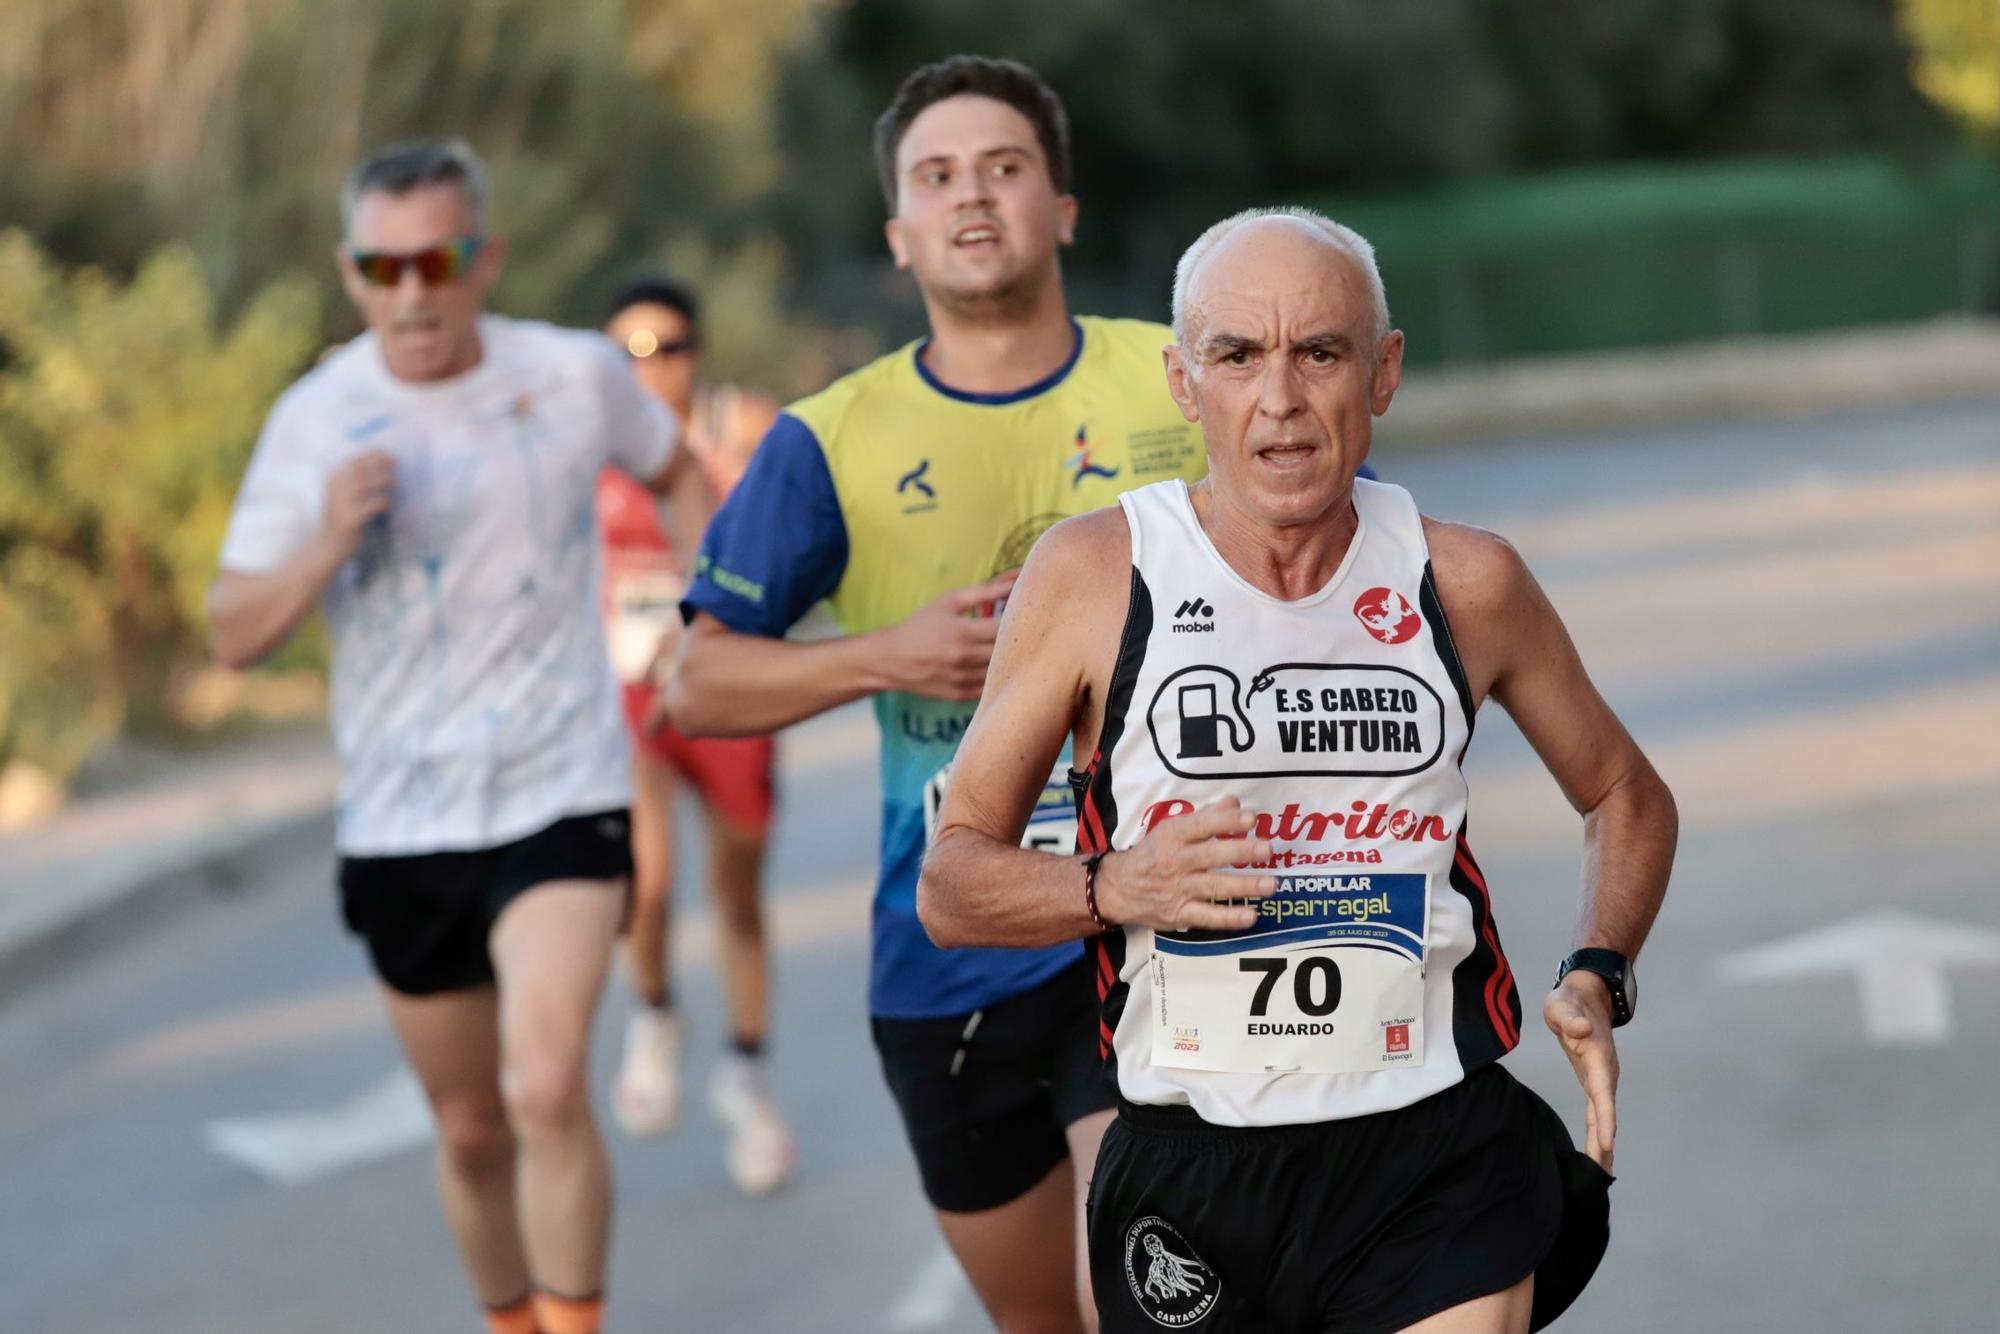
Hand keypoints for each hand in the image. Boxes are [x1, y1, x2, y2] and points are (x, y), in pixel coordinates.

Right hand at [322, 450, 393, 555]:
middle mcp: (336, 488)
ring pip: (369, 483)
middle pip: (362, 468)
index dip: (374, 455)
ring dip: (385, 481)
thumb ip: (357, 480)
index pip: (355, 460)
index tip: (390, 455)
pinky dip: (384, 502)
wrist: (330, 545)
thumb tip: (383, 462)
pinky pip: (374, 505)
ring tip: (396, 483)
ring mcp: (343, 502)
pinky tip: (388, 505)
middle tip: (396, 463)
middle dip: (381, 464)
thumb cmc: (343, 517)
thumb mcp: (344, 494)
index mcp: (334, 480)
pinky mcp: (352, 518)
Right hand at [874, 572, 1019, 700]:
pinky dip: (1000, 678)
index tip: (1028, 615)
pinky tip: (1002, 667)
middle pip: (1008, 652)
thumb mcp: (948, 603)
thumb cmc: (920, 626)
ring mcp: (964, 680)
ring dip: (1012, 661)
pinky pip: (992, 689)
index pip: (1005, 628)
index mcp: (963, 632)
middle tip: (1031, 632)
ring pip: (1003, 673)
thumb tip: (1013, 583)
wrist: (891, 660)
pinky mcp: (962, 695)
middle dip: (1021, 640)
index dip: (1022, 620)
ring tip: (1019, 649)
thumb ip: (983, 592)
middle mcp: (964, 659)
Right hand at [1093, 798, 1276, 932]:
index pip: (1200, 826)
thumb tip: (1235, 803)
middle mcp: (1175, 862)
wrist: (1117, 889)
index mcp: (1172, 837)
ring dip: (1244, 886)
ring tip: (1271, 884)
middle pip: (1210, 856)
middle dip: (1240, 852)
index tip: (1250, 819)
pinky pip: (1207, 917)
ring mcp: (1178, 890)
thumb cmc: (1151, 855)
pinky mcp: (1180, 914)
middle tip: (1267, 849)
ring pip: (1214, 887)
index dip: (1225, 821)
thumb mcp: (1171, 830)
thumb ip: (1205, 817)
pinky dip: (1229, 918)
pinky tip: (1251, 916)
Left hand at [1544, 971, 1619, 1171]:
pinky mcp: (1594, 1080)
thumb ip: (1569, 1017)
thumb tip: (1580, 1029)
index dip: (1606, 1119)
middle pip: (1605, 1113)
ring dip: (1603, 1143)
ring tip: (1601, 1173)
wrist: (1586, 996)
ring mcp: (1601, 1078)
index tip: (1608, 1144)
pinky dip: (1599, 1131)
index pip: (1601, 1093)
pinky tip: (1598, 1151)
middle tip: (1601, 1174)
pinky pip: (1597, 1111)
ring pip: (1603, 1116)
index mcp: (1596, 1058)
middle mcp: (1604, 1072)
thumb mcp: (1562, 1004)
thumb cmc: (1569, 1001)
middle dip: (1604, 1143)